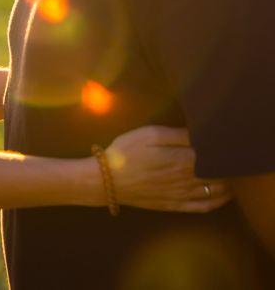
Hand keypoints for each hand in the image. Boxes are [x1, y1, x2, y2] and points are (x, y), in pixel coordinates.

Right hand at [105, 125, 230, 212]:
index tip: (227, 140)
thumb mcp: (150, 134)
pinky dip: (218, 201)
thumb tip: (202, 133)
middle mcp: (186, 179)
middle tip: (231, 153)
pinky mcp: (174, 205)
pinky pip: (204, 206)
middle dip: (228, 164)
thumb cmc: (126, 152)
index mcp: (182, 159)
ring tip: (233, 171)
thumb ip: (179, 134)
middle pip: (218, 173)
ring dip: (228, 182)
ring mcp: (181, 195)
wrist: (107, 180)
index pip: (214, 155)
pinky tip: (224, 195)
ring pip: (215, 190)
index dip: (223, 148)